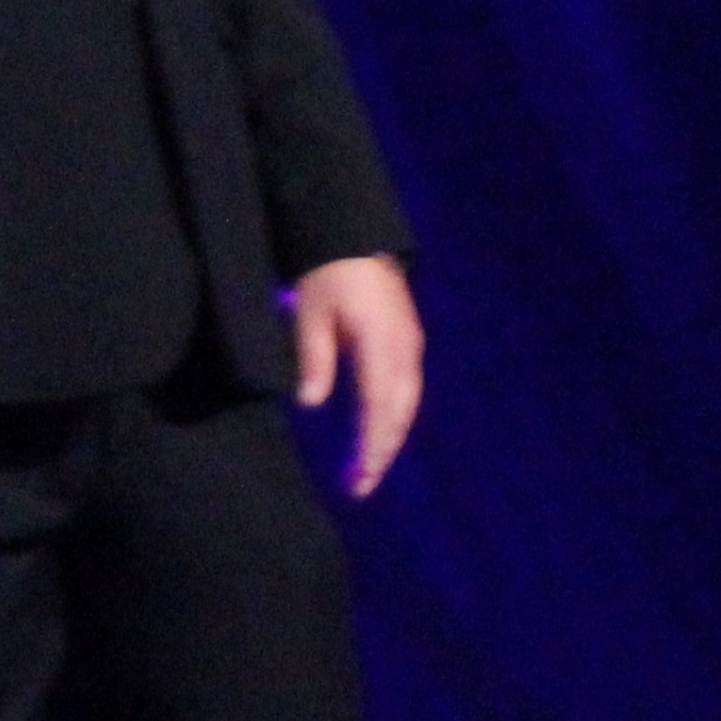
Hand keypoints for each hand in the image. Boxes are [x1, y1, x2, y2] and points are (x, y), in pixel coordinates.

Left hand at [290, 254, 422, 498]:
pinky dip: (394, 417)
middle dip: (381, 453)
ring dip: (389, 439)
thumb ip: (313, 357)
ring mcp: (411, 344)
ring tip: (367, 469)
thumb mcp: (310, 311)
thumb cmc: (326, 271)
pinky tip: (378, 433)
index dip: (370, 448)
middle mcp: (404, 350)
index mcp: (381, 344)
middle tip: (359, 487)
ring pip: (406, 405)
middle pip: (398, 414)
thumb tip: (310, 402)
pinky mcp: (409, 340)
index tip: (358, 480)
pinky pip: (407, 390)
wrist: (353, 232)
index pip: (378, 409)